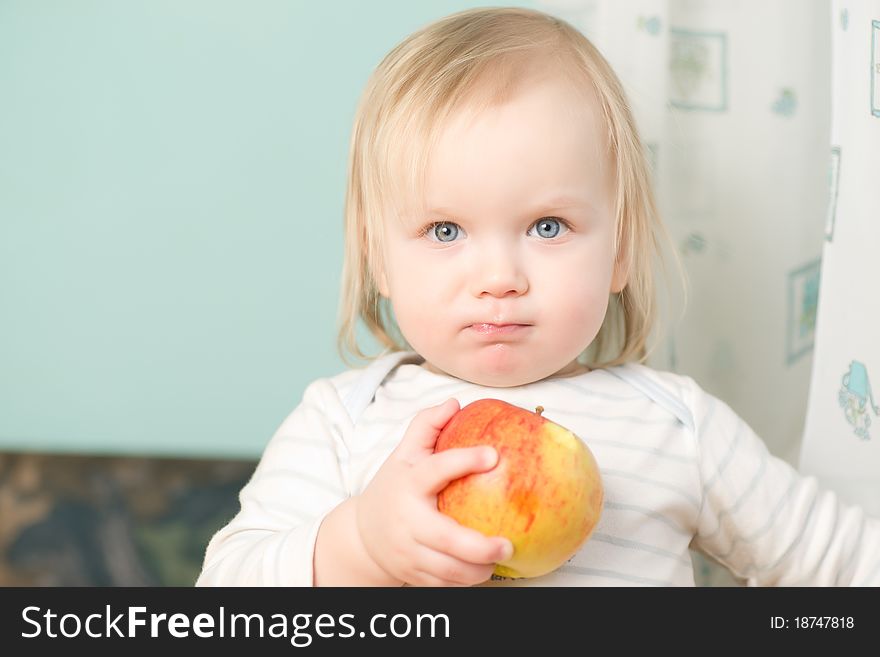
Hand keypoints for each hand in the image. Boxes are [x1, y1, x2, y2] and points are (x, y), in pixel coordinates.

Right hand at [355, 398, 513, 585]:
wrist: (361, 535)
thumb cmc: (392, 488)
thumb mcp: (403, 454)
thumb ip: (426, 426)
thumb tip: (454, 403)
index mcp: (409, 484)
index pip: (436, 470)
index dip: (464, 461)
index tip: (494, 455)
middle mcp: (407, 520)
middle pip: (444, 538)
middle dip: (478, 546)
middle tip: (509, 542)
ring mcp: (408, 552)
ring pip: (447, 569)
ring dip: (478, 569)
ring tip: (501, 557)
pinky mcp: (413, 575)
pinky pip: (444, 584)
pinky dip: (466, 581)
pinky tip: (485, 570)